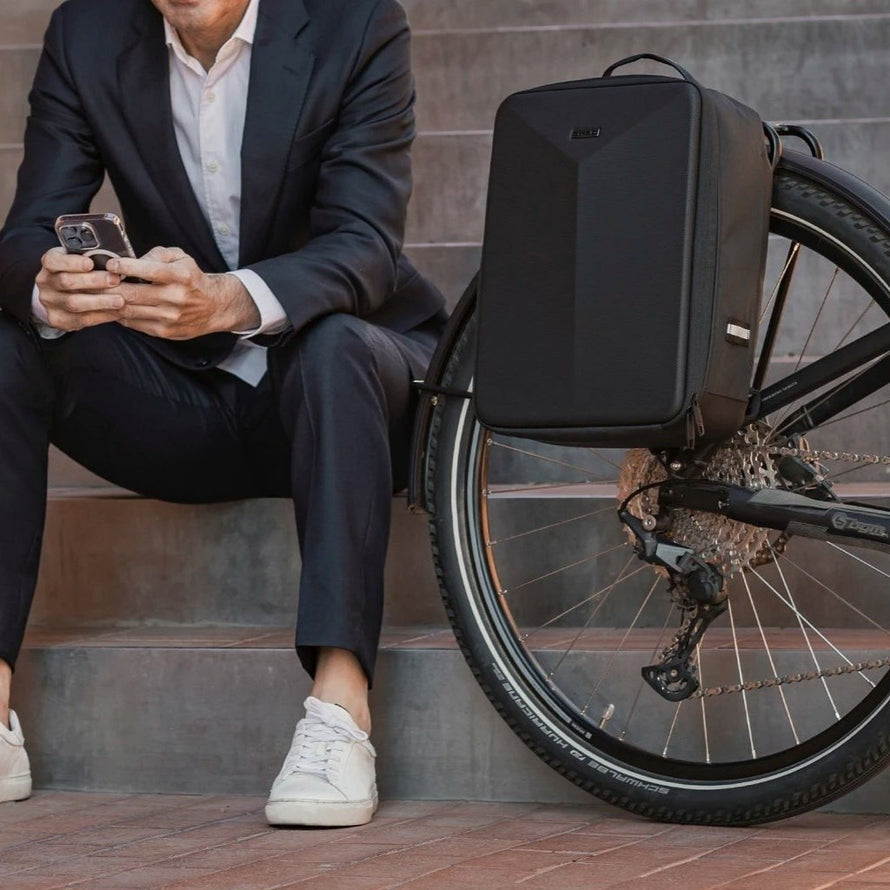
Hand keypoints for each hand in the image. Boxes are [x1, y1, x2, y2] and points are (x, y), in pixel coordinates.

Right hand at [35, 247, 123, 330]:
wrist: (61, 295)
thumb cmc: (78, 273)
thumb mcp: (80, 259)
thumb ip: (91, 257)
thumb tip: (113, 260)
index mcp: (49, 263)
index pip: (54, 261)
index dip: (72, 262)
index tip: (91, 263)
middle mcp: (45, 282)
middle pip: (67, 282)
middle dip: (94, 281)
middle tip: (115, 280)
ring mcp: (49, 302)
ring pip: (74, 303)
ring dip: (100, 302)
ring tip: (120, 300)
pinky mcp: (57, 319)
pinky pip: (81, 319)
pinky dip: (101, 316)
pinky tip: (116, 312)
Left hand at [108, 247, 260, 339]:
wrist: (214, 307)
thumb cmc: (192, 279)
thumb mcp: (181, 258)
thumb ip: (157, 254)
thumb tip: (131, 261)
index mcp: (181, 276)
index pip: (150, 271)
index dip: (126, 267)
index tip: (110, 264)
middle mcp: (175, 298)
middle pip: (133, 294)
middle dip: (108, 287)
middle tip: (92, 280)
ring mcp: (169, 317)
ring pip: (129, 310)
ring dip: (109, 303)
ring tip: (94, 294)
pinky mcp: (164, 331)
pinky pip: (133, 323)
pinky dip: (119, 314)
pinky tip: (112, 306)